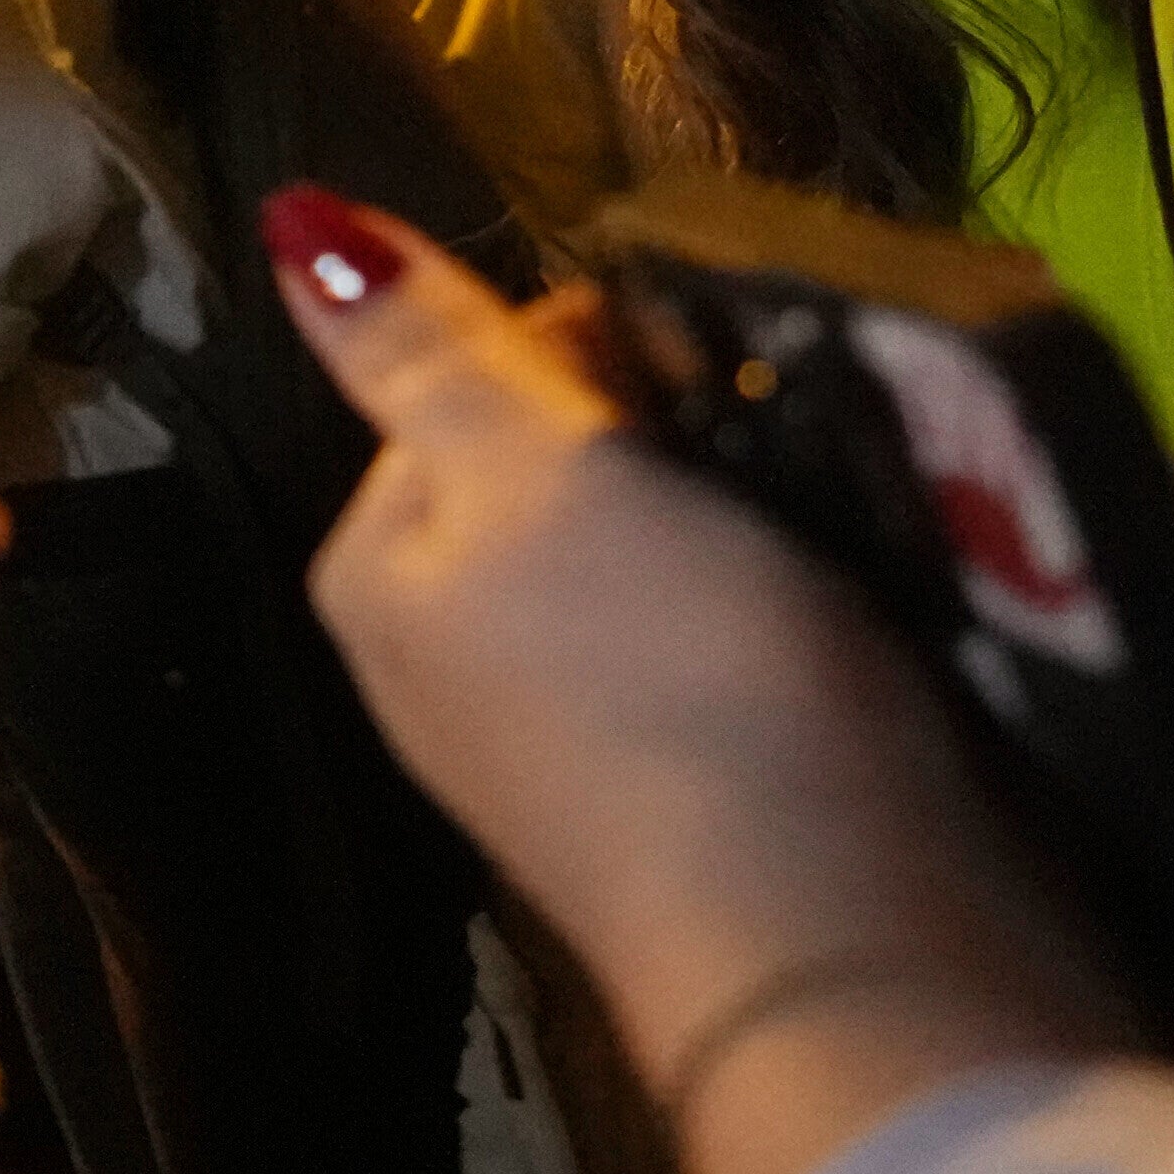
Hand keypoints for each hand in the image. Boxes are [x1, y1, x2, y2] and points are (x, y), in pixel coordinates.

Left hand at [272, 189, 1124, 1173]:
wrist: (855, 954)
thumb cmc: (677, 686)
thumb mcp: (536, 476)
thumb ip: (427, 353)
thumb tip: (291, 220)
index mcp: (379, 572)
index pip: (476, 374)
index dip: (601, 343)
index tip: (707, 362)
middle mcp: (453, 659)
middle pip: (579, 466)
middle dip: (689, 437)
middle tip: (801, 445)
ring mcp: (582, 744)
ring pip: (680, 556)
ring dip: (772, 521)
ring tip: (864, 519)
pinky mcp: (712, 802)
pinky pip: (753, 653)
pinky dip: (815, 619)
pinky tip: (883, 620)